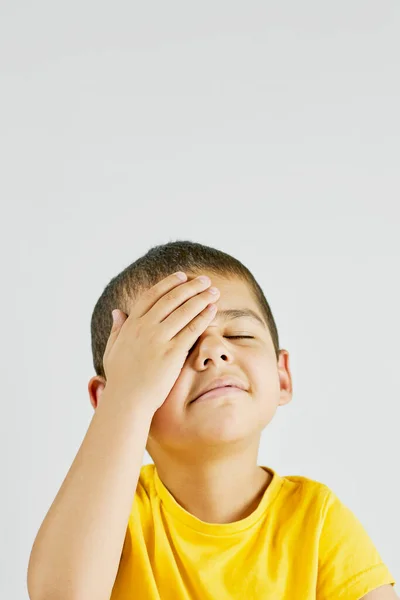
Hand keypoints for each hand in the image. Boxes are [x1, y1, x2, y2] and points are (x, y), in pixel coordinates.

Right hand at [102, 272, 219, 413]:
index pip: (152, 295)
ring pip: (184, 311)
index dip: (169, 283)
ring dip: (201, 298)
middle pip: (172, 299)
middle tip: (206, 281)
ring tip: (214, 292)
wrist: (127, 401)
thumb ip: (117, 329)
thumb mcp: (112, 350)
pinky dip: (203, 317)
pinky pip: (191, 329)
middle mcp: (144, 328)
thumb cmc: (120, 379)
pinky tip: (212, 310)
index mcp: (131, 325)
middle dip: (191, 287)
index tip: (182, 277)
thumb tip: (117, 312)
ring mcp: (159, 339)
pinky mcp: (172, 353)